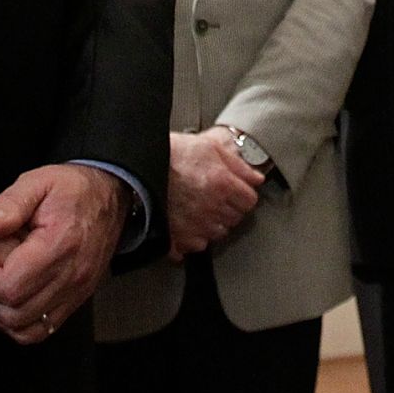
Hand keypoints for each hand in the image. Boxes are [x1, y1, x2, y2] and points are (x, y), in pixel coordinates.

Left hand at [0, 164, 128, 344]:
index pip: (10, 286)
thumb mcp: (39, 180)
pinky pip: (42, 331)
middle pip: (15, 312)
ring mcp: (76, 292)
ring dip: (3, 313)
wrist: (109, 196)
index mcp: (59, 243)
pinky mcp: (76, 301)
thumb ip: (11, 202)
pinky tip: (14, 300)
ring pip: (26, 327)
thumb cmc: (70, 189)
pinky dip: (21, 323)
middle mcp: (71, 274)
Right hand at [163, 126, 262, 260]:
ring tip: (198, 206)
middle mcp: (212, 209)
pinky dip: (194, 236)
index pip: (250, 201)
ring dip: (213, 222)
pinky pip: (196, 245)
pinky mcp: (178, 239)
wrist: (136, 169)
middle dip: (229, 208)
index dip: (243, 194)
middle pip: (235, 218)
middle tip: (214, 195)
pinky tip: (186, 221)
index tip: (235, 191)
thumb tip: (257, 178)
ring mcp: (195, 227)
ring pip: (218, 233)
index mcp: (223, 184)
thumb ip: (238, 164)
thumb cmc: (171, 154)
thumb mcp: (209, 147)